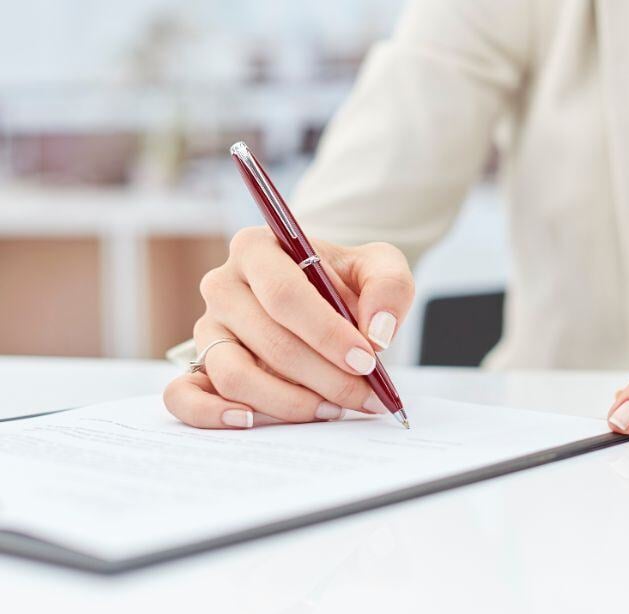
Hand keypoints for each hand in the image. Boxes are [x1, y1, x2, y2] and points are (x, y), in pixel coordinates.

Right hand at [164, 227, 413, 428]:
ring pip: (235, 375)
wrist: (318, 295)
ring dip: (288, 403)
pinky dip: (211, 415)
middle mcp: (222, 285)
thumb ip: (388, 287)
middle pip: (269, 341)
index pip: (285, 296)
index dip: (326, 334)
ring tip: (330, 409)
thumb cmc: (343, 280)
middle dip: (324, 376)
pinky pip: (183, 396)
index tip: (366, 361)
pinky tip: (252, 421)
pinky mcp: (199, 365)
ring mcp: (207, 328)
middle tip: (364, 396)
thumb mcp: (378, 265)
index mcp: (256, 248)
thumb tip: (376, 333)